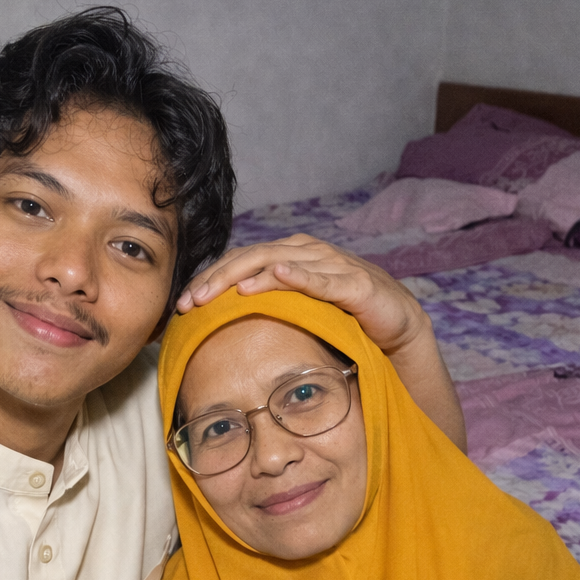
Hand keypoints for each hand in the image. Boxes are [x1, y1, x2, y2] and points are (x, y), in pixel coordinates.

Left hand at [175, 234, 431, 358]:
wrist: (397, 326)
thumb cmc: (344, 319)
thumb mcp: (297, 312)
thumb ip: (267, 309)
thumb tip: (220, 327)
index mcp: (291, 255)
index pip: (241, 261)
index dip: (211, 279)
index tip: (182, 304)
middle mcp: (308, 252)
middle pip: (253, 257)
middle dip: (218, 278)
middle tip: (190, 300)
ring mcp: (333, 264)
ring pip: (281, 263)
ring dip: (246, 276)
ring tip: (219, 292)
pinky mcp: (356, 284)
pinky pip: (322, 279)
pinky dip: (298, 276)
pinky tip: (275, 276)